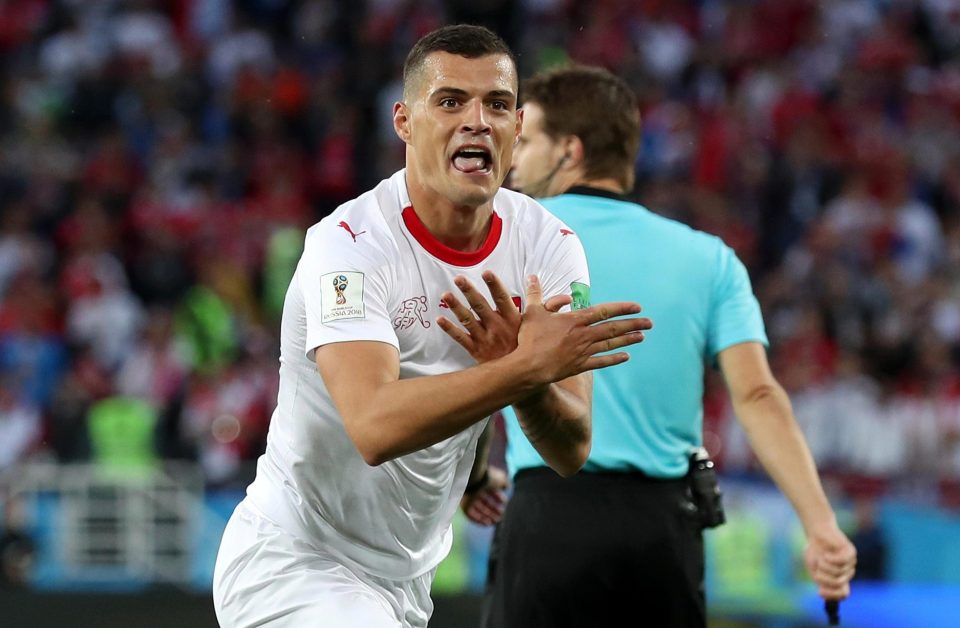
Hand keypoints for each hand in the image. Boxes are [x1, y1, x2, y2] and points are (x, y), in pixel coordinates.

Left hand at [438, 271, 570, 363]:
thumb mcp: (542, 329)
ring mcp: (486, 339)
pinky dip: (450, 330)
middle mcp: (498, 328)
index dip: (494, 285)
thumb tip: (565, 298)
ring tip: (445, 294)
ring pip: (468, 321)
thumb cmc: (531, 349)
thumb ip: (550, 310)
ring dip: (456, 307)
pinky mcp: (477, 351)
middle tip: (459, 278)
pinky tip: (439, 319)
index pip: (503, 298)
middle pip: (481, 306)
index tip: (486, 272)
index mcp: (512, 320)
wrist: (523, 379)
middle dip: (470, 292)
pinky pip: (461, 339)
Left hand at [460, 466, 508, 525]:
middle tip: (501, 516)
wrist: (475, 477)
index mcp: (483, 482)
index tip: (504, 504)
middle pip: (485, 502)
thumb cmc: (488, 478)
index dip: (498, 499)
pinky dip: (479, 520)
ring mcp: (469, 498)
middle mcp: (475, 490)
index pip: (491, 492)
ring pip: (479, 509)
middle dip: (493, 510)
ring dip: (488, 516)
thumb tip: (506, 487)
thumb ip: (505, 484)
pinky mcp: (464, 505)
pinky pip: (472, 515)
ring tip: (496, 521)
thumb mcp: (501, 479)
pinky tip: (487, 524)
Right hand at [515, 275, 651, 383]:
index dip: (622, 308)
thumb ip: (535, 293)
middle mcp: (584, 335)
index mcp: (575, 320)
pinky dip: (614, 358)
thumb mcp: (532, 312)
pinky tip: (626, 356)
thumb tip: (532, 276)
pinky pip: (602, 362)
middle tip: (649, 322)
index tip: (637, 307)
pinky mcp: (580, 366)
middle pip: (613, 328)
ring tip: (642, 336)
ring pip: (611, 343)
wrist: (528, 367)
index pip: (604, 311)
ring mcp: (584, 352)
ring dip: (628, 339)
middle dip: (633, 324)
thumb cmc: (529, 339)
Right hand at [803, 524, 856, 600]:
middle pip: (839, 584)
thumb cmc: (815, 550)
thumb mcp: (814, 568)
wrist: (817, 532)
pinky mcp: (851, 552)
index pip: (843, 594)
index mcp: (839, 578)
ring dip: (825, 566)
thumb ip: (820, 580)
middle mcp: (847, 572)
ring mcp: (851, 563)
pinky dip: (831, 559)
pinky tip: (826, 554)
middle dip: (824, 578)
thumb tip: (824, 592)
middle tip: (817, 569)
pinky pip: (842, 561)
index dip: (833, 595)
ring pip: (839, 572)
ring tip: (821, 557)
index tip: (820, 591)